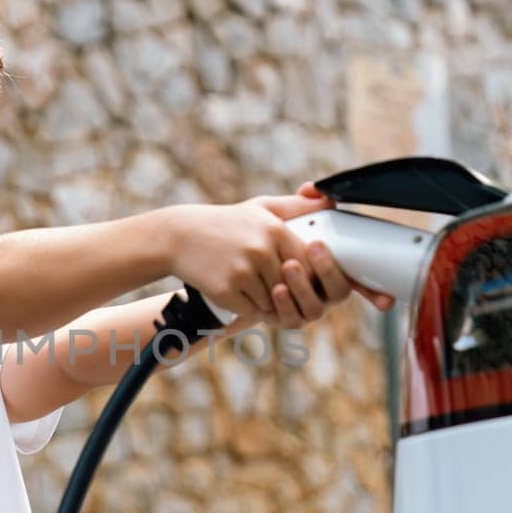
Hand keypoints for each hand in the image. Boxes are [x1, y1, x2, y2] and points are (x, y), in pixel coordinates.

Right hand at [165, 192, 333, 321]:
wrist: (179, 235)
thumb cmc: (227, 222)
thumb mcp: (262, 207)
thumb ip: (298, 206)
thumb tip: (331, 202)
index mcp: (275, 230)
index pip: (308, 265)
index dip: (303, 274)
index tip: (291, 271)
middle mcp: (261, 250)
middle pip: (291, 286)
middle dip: (283, 288)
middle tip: (267, 277)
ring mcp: (243, 272)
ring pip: (273, 302)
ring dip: (265, 299)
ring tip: (247, 279)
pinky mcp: (226, 291)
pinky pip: (251, 311)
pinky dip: (246, 306)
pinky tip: (235, 289)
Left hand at [249, 180, 395, 330]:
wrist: (227, 260)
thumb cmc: (259, 238)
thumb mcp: (276, 216)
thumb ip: (298, 204)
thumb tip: (313, 190)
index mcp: (330, 269)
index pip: (361, 281)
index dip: (378, 292)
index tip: (387, 299)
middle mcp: (322, 292)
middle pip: (339, 291)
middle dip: (329, 270)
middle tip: (315, 246)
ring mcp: (304, 308)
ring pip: (315, 308)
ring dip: (304, 287)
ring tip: (290, 265)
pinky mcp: (283, 319)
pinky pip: (290, 319)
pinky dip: (286, 304)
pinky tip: (277, 288)